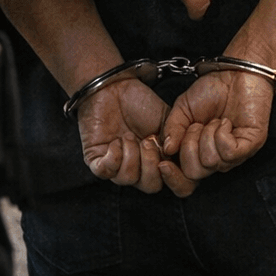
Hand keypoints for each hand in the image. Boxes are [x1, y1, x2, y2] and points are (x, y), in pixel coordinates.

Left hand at [76, 79, 193, 195]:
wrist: (115, 88)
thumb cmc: (141, 102)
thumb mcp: (168, 120)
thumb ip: (177, 140)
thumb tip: (178, 158)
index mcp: (161, 159)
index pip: (174, 183)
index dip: (175, 178)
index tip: (168, 159)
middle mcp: (140, 166)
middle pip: (151, 186)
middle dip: (150, 165)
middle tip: (148, 141)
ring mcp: (118, 166)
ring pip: (128, 180)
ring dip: (131, 156)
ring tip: (129, 137)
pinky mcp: (98, 161)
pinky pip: (105, 172)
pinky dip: (113, 157)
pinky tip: (115, 142)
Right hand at [160, 71, 273, 188]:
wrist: (236, 72)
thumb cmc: (212, 89)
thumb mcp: (182, 109)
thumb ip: (172, 129)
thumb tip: (166, 150)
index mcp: (198, 153)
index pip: (184, 181)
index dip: (172, 176)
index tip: (163, 162)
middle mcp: (216, 157)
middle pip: (194, 174)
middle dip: (189, 147)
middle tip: (196, 126)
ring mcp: (235, 154)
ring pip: (211, 163)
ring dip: (207, 137)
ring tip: (213, 121)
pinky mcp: (251, 145)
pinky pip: (229, 153)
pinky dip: (221, 135)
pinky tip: (225, 122)